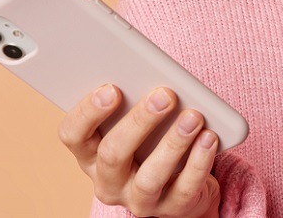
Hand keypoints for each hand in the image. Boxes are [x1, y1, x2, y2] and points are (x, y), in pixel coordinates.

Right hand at [58, 84, 221, 217]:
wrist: (183, 186)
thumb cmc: (154, 141)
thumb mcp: (137, 123)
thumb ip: (134, 102)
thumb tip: (152, 78)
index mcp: (90, 155)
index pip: (73, 135)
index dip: (88, 113)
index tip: (111, 89)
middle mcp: (108, 182)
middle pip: (113, 154)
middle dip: (140, 122)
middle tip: (165, 95)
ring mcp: (139, 200)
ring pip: (149, 177)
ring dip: (173, 143)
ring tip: (193, 116)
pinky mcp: (172, 209)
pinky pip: (185, 188)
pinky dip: (199, 161)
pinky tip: (209, 137)